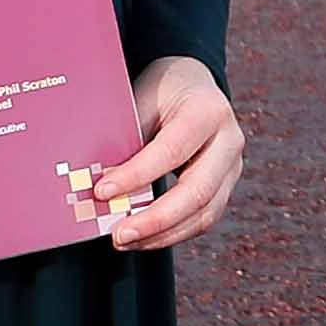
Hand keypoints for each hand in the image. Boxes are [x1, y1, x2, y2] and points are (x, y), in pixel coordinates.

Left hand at [98, 56, 244, 253]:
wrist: (191, 85)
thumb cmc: (160, 93)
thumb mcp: (141, 100)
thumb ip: (124, 138)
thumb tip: (93, 180)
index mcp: (208, 110)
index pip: (172, 150)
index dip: (136, 175)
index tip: (101, 191)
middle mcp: (229, 140)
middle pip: (198, 191)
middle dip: (155, 219)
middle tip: (118, 235)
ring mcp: (233, 167)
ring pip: (205, 214)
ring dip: (162, 234)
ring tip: (124, 240)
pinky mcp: (226, 187)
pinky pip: (203, 220)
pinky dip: (171, 234)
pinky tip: (142, 237)